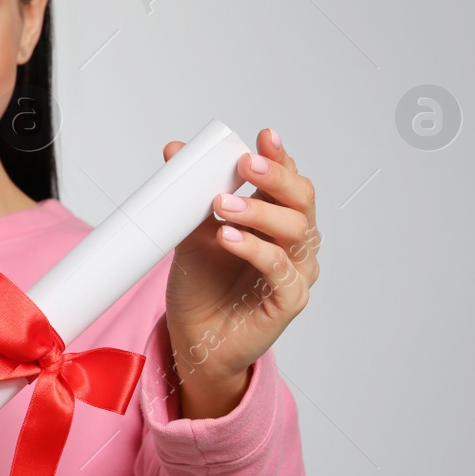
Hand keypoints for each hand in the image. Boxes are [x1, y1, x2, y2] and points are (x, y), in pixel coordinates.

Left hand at [159, 127, 319, 417]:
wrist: (194, 338)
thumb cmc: (201, 286)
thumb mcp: (190, 234)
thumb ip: (188, 196)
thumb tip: (173, 149)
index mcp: (275, 220)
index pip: (287, 181)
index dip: (280, 158)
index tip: (263, 137)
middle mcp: (293, 243)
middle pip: (301, 200)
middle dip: (275, 178)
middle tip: (245, 165)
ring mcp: (296, 272)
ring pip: (294, 232)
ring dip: (258, 212)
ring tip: (222, 204)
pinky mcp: (289, 301)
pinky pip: (281, 271)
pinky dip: (255, 250)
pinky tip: (228, 237)